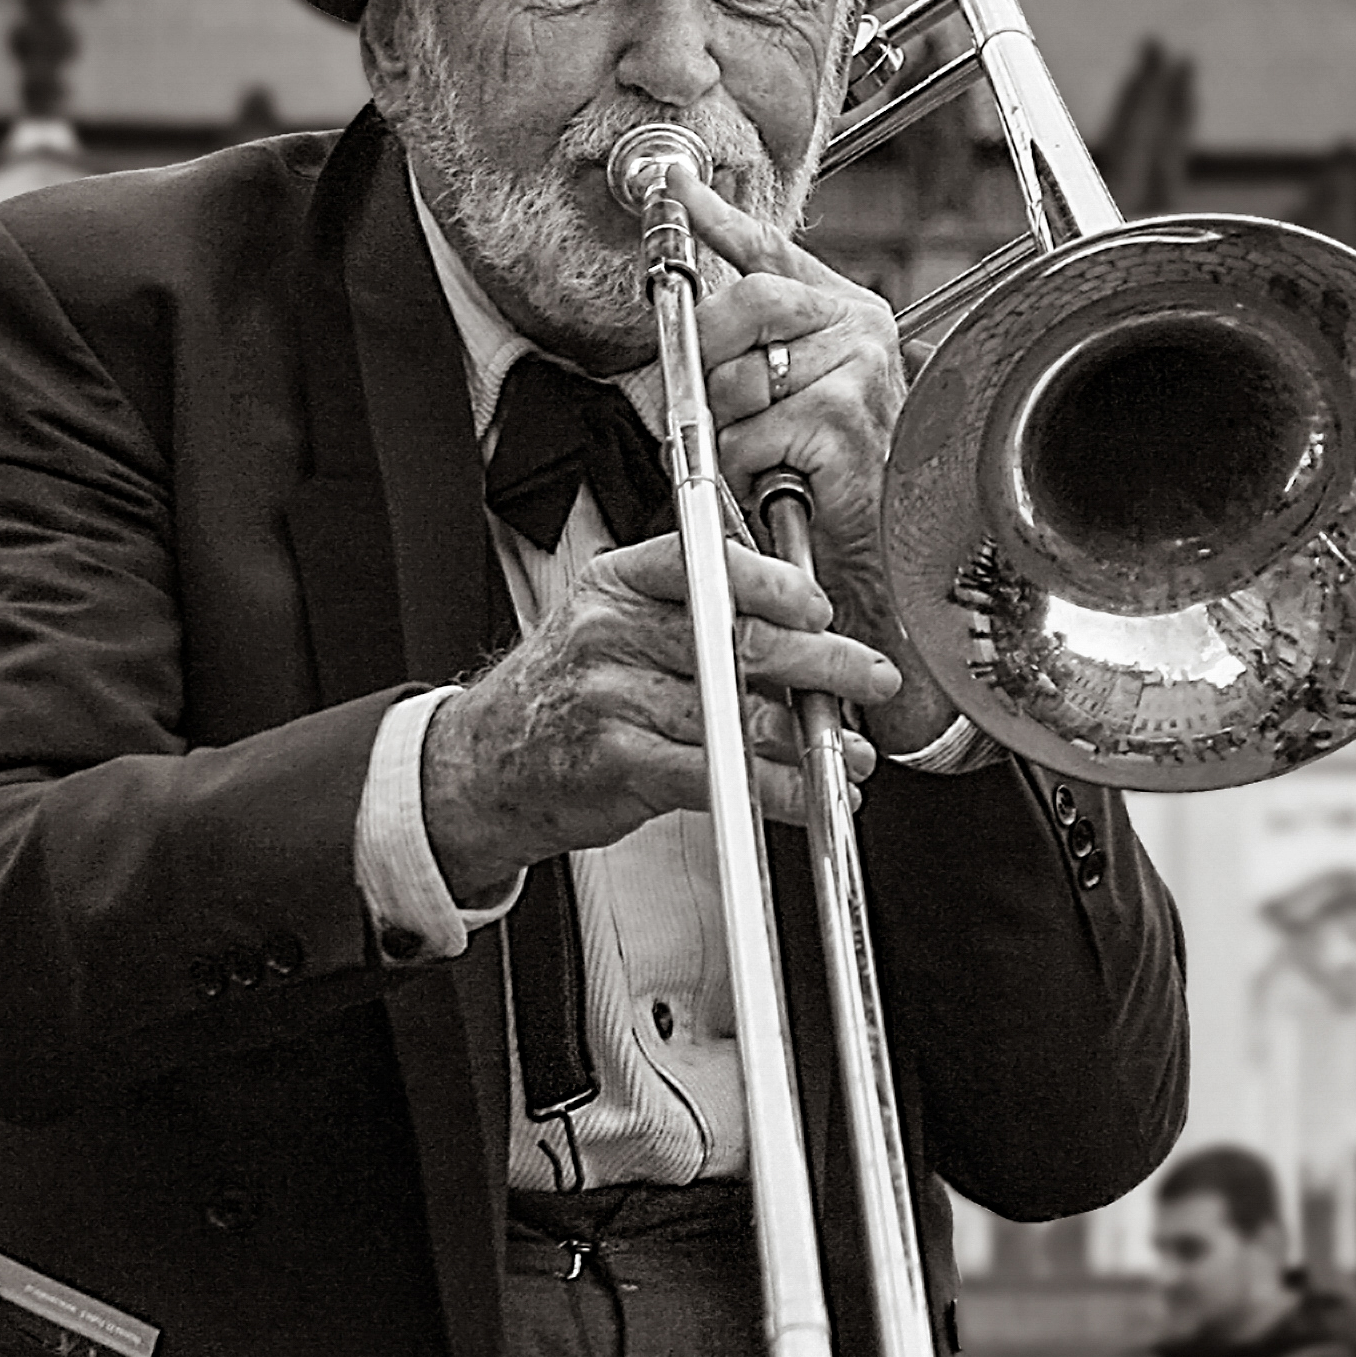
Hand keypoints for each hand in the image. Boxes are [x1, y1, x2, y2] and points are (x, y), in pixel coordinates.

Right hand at [419, 532, 900, 902]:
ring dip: (808, 738)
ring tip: (849, 751)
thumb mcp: (613, 619)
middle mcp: (611, 632)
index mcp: (618, 582)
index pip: (705, 562)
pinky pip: (715, 772)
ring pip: (735, 713)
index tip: (819, 608)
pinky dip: (773, 789)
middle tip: (871, 676)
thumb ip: (697, 609)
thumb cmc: (568, 690)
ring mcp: (610, 697)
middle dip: (822, 663)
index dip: (774, 584)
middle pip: (737, 639)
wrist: (484, 763)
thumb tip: (808, 630)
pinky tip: (806, 793)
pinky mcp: (616, 761)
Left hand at [673, 173, 958, 754]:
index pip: (775, 250)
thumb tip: (691, 302)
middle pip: (743, 303)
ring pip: (735, 380)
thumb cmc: (840, 485)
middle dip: (709, 355)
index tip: (679, 187)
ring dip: (732, 434)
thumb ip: (756, 347)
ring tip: (773, 459)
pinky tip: (787, 482)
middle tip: (719, 405)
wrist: (892, 555)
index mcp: (853, 315)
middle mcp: (862, 331)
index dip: (720, 217)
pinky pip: (747, 432)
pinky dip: (749, 470)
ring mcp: (857, 371)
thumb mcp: (795, 399)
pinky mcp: (840, 418)